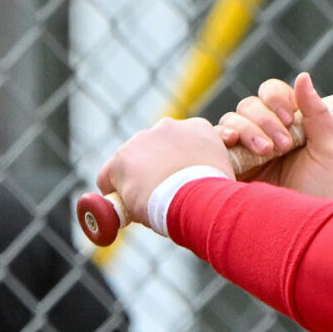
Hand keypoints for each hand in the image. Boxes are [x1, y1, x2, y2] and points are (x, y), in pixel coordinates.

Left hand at [96, 117, 232, 227]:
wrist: (199, 199)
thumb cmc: (218, 194)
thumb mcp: (224, 171)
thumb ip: (212, 166)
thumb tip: (207, 180)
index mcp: (198, 128)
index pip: (181, 142)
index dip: (179, 163)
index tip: (183, 181)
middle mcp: (169, 126)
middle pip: (153, 149)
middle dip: (156, 169)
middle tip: (166, 194)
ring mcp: (142, 140)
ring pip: (131, 163)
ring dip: (137, 180)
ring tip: (151, 203)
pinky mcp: (121, 159)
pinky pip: (108, 177)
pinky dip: (116, 191)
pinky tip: (128, 205)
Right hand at [216, 72, 332, 198]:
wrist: (295, 233)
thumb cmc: (315, 194)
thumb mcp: (325, 153)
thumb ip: (318, 115)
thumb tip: (303, 76)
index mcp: (286, 127)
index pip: (273, 94)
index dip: (277, 98)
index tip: (289, 116)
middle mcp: (261, 135)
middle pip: (249, 104)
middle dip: (265, 119)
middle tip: (281, 145)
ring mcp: (240, 150)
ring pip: (231, 119)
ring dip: (249, 130)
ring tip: (265, 153)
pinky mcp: (222, 165)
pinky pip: (211, 139)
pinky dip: (220, 135)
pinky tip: (230, 144)